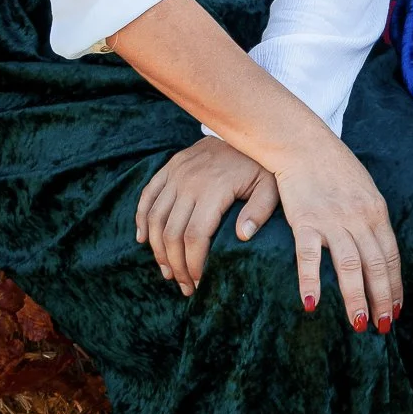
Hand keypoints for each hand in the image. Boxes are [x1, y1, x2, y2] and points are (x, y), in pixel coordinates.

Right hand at [135, 138, 281, 294]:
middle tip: (184, 285)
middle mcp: (189, 181)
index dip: (193, 263)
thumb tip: (243, 236)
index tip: (198, 282)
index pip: (195, 236)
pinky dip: (141, 219)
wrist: (247, 128)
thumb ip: (260, 211)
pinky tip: (143, 240)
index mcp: (213, 189)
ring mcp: (175, 173)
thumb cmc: (261, 164)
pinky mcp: (169, 167)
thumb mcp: (271, 186)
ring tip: (167, 271)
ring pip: (154, 218)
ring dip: (156, 249)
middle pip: (171, 232)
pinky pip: (147, 196)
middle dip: (175, 264)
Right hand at [270, 133, 401, 329]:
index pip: (390, 257)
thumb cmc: (334, 168)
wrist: (304, 144)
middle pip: (375, 266)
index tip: (395, 309)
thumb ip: (370, 219)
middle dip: (381, 299)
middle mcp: (360, 218)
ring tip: (358, 323)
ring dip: (355, 297)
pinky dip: (311, 281)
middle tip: (383, 326)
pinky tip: (313, 304)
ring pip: (350, 266)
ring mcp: (333, 220)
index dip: (394, 285)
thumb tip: (377, 247)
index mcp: (377, 212)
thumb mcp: (364, 191)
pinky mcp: (306, 220)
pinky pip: (310, 257)